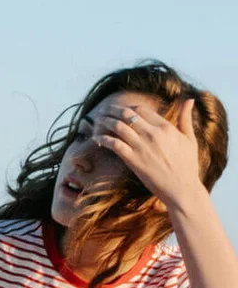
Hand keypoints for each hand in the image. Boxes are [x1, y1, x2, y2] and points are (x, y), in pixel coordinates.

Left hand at [94, 97, 209, 211]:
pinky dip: (103, 139)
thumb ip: (185, 118)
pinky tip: (96, 138)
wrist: (181, 188)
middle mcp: (153, 134)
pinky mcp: (133, 160)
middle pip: (127, 114)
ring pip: (118, 126)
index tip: (121, 111)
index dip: (128, 108)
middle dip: (113, 110)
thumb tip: (190, 99)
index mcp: (166, 127)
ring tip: (98, 121)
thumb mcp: (189, 138)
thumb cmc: (187, 164)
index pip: (141, 109)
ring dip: (105, 122)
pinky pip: (114, 144)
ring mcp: (142, 146)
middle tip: (104, 111)